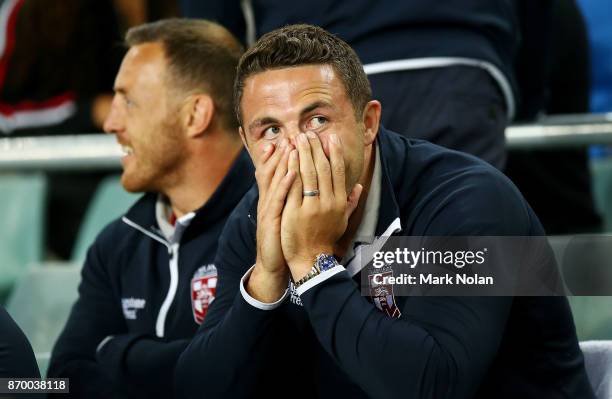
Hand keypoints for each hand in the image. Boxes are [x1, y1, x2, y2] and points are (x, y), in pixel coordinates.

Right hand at [247, 138, 295, 301]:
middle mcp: (269, 200)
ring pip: (275, 181)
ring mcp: (268, 209)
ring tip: (290, 145)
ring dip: (282, 162)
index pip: (277, 172)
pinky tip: (293, 172)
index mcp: (275, 198)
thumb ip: (295, 199)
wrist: (273, 262)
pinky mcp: (271, 220)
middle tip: (288, 134)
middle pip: (273, 172)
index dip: (282, 155)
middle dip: (281, 152)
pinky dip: (285, 184)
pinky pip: (278, 199)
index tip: (290, 138)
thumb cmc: (285, 238)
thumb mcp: (290, 215)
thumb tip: (302, 186)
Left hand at [281, 132, 361, 280]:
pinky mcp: (295, 211)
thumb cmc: (326, 238)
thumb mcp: (342, 221)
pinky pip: (294, 186)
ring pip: (308, 173)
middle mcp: (328, 202)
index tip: (330, 137)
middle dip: (316, 148)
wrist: (311, 258)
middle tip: (309, 132)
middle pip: (323, 168)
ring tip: (298, 138)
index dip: (334, 153)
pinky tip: (288, 156)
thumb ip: (350, 202)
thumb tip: (359, 187)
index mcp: (339, 202)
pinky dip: (291, 169)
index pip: (338, 171)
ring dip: (303, 153)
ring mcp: (312, 207)